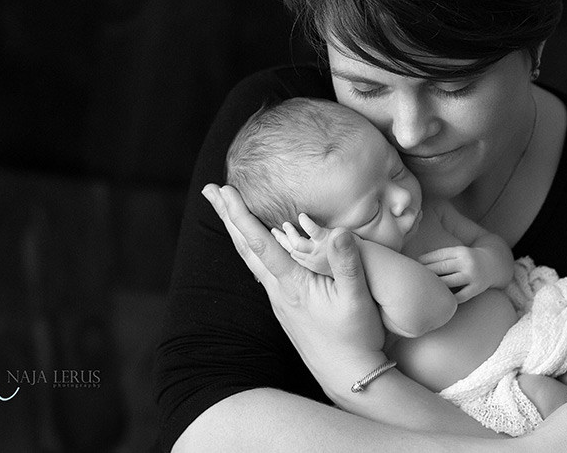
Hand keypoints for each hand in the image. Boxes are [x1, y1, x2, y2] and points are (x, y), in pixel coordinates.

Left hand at [201, 184, 386, 396]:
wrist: (349, 376)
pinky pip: (263, 269)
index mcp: (292, 285)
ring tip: (225, 210)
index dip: (240, 215)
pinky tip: (254, 245)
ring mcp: (280, 300)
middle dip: (227, 216)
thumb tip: (339, 231)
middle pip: (245, 247)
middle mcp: (278, 291)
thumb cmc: (357, 337)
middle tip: (209, 190)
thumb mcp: (357, 298)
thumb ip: (346, 263)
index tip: (225, 190)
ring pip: (251, 258)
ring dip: (237, 231)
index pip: (260, 243)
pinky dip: (252, 247)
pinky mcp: (287, 306)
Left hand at [416, 245, 500, 302]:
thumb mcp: (459, 252)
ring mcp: (472, 276)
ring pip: (449, 282)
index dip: (425, 259)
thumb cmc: (469, 259)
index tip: (414, 264)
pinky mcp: (477, 288)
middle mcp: (467, 262)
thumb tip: (419, 261)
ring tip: (423, 289)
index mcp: (461, 251)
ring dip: (435, 285)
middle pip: (442, 268)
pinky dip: (449, 299)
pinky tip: (439, 300)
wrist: (495, 264)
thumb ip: (443, 256)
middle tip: (413, 277)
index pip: (440, 255)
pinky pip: (460, 296)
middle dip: (427, 272)